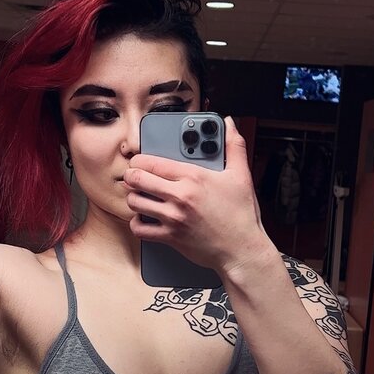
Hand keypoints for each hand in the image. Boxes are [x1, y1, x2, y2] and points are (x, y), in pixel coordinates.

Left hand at [123, 116, 270, 273]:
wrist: (242, 249)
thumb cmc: (242, 214)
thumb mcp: (241, 175)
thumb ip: (234, 145)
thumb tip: (229, 123)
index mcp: (193, 177)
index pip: (151, 162)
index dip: (139, 160)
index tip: (139, 161)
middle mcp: (180, 196)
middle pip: (136, 179)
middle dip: (131, 176)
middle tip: (134, 177)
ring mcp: (173, 218)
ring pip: (135, 202)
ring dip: (133, 198)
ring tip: (139, 195)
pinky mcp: (170, 237)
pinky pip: (140, 229)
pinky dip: (137, 223)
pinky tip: (143, 218)